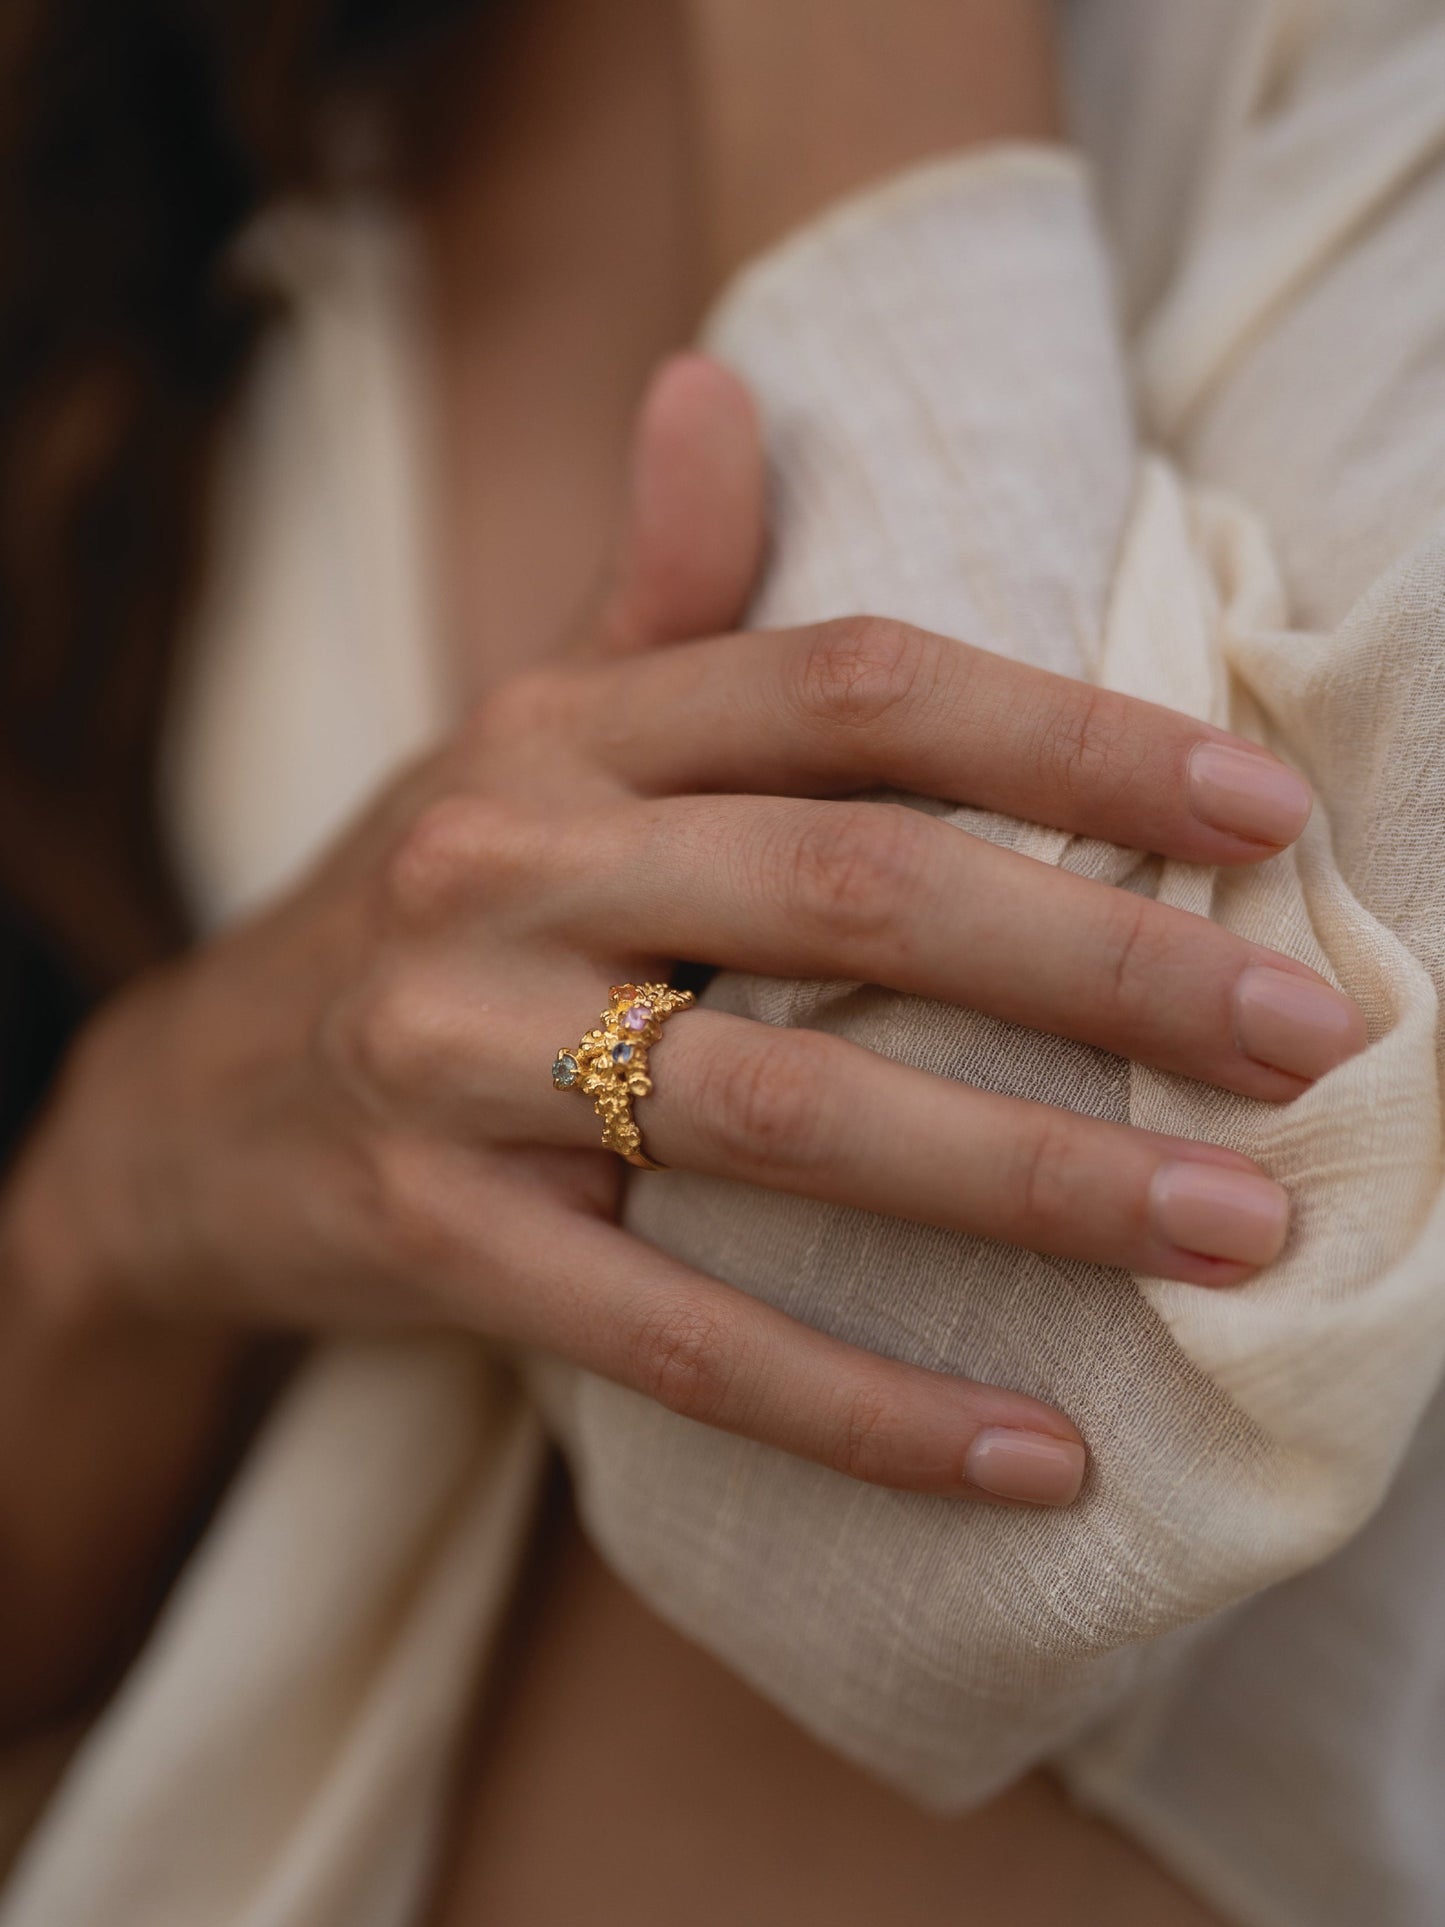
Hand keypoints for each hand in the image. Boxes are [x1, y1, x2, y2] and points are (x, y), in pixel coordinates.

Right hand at [15, 358, 1363, 1508]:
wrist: (187, 1102)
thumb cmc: (427, 907)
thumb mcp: (519, 732)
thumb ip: (649, 588)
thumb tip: (719, 381)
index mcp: (565, 728)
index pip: (854, 687)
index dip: (1072, 739)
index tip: (1264, 813)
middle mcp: (507, 864)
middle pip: (854, 887)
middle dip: (1107, 965)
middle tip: (1309, 1044)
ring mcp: (454, 1054)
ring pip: (784, 1108)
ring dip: (1032, 1182)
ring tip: (1231, 1233)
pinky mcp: (426, 1236)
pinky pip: (673, 1333)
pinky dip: (861, 1403)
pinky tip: (1031, 1457)